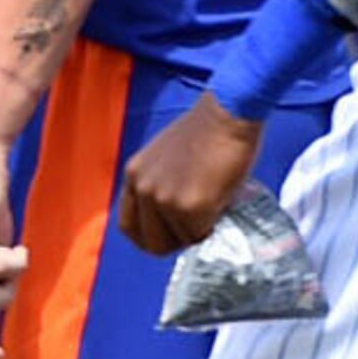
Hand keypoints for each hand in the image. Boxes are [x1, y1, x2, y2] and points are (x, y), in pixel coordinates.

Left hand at [120, 95, 265, 256]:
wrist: (228, 115)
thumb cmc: (207, 132)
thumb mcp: (166, 159)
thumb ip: (161, 186)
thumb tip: (174, 220)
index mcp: (134, 175)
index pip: (129, 226)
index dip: (151, 237)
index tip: (170, 236)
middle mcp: (143, 188)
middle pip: (151, 242)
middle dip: (176, 242)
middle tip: (197, 228)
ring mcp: (164, 199)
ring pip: (181, 240)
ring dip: (199, 230)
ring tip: (213, 204)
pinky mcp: (190, 206)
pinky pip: (201, 233)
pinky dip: (214, 225)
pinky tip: (221, 202)